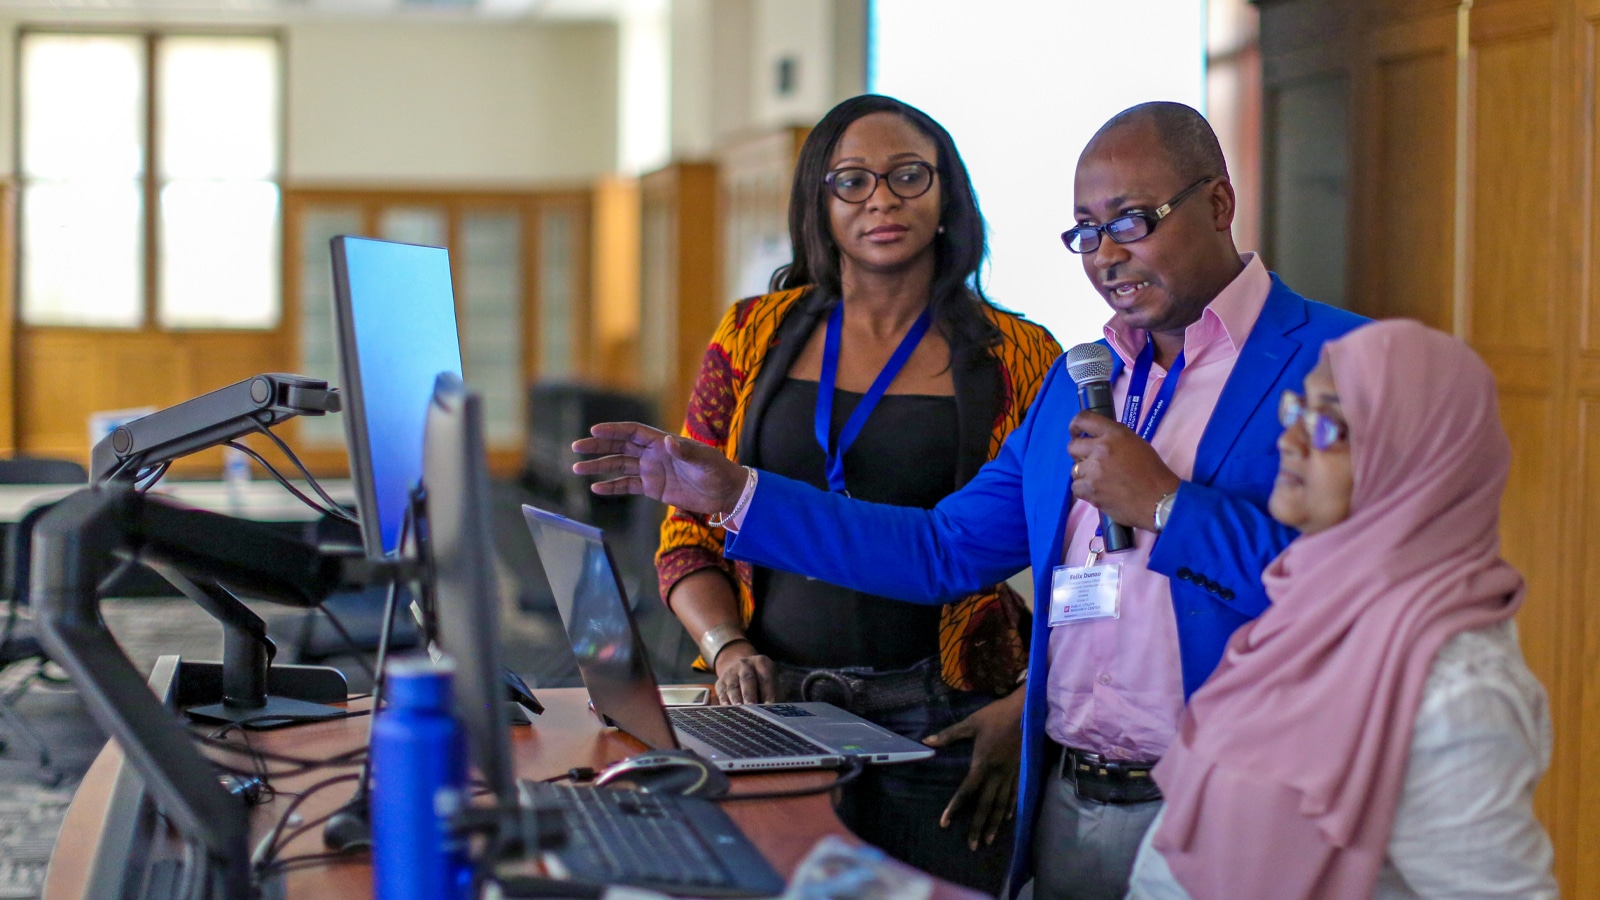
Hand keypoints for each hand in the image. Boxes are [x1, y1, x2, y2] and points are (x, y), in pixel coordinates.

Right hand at [572, 423, 748, 515]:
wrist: (725, 492)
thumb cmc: (717, 470)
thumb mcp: (704, 460)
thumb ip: (686, 451)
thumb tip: (669, 442)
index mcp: (662, 442)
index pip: (632, 432)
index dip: (613, 430)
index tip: (594, 431)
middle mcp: (653, 454)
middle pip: (619, 446)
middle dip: (597, 446)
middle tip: (576, 448)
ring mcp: (651, 471)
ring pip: (619, 466)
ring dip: (598, 467)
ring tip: (576, 468)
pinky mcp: (653, 488)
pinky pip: (627, 486)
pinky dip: (612, 487)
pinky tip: (595, 488)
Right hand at [712, 644, 776, 704]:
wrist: (741, 670)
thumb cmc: (761, 682)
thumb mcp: (770, 682)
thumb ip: (772, 694)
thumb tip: (771, 710)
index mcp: (761, 663)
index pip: (765, 678)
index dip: (767, 692)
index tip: (769, 705)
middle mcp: (745, 664)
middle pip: (747, 679)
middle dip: (749, 694)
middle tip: (751, 706)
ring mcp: (731, 672)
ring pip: (733, 686)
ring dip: (736, 699)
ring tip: (739, 710)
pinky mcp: (720, 682)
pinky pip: (721, 692)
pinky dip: (724, 701)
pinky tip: (726, 709)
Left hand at [923, 689, 1022, 850]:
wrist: (1024, 711)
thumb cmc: (995, 716)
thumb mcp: (970, 723)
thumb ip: (949, 735)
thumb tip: (926, 741)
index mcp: (982, 764)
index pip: (966, 791)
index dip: (955, 807)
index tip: (945, 823)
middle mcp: (996, 774)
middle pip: (986, 806)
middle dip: (977, 826)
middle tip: (972, 846)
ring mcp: (1010, 774)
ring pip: (1001, 805)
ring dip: (994, 824)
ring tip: (988, 840)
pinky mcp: (1019, 771)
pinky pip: (1014, 794)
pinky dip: (1009, 808)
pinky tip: (1006, 819)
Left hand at [1068, 412, 1180, 529]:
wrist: (1158, 499)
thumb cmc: (1152, 471)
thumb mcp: (1135, 443)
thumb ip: (1113, 438)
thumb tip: (1095, 440)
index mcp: (1114, 434)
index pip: (1084, 419)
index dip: (1075, 425)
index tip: (1075, 432)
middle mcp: (1101, 448)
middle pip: (1073, 446)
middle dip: (1079, 454)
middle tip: (1091, 462)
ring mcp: (1093, 470)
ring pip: (1074, 469)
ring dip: (1085, 474)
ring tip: (1101, 481)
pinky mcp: (1090, 490)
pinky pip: (1076, 487)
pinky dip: (1085, 491)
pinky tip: (1099, 492)